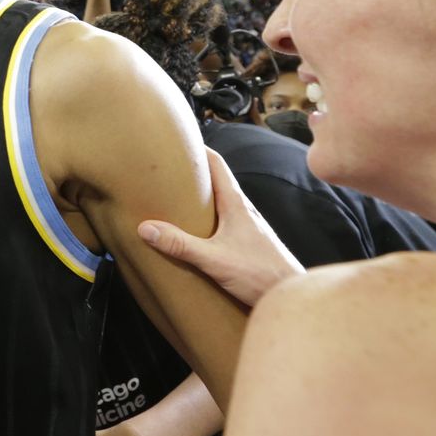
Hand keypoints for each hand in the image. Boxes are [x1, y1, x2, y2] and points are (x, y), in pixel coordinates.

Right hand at [137, 149, 303, 306]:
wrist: (289, 293)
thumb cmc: (259, 274)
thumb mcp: (213, 259)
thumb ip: (180, 245)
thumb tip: (146, 228)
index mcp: (236, 204)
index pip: (217, 164)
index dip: (197, 149)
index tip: (177, 142)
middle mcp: (244, 210)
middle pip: (217, 181)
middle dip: (193, 173)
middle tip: (167, 170)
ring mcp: (248, 226)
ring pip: (221, 202)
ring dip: (201, 197)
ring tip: (176, 198)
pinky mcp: (248, 241)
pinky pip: (224, 220)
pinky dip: (208, 217)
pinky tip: (196, 231)